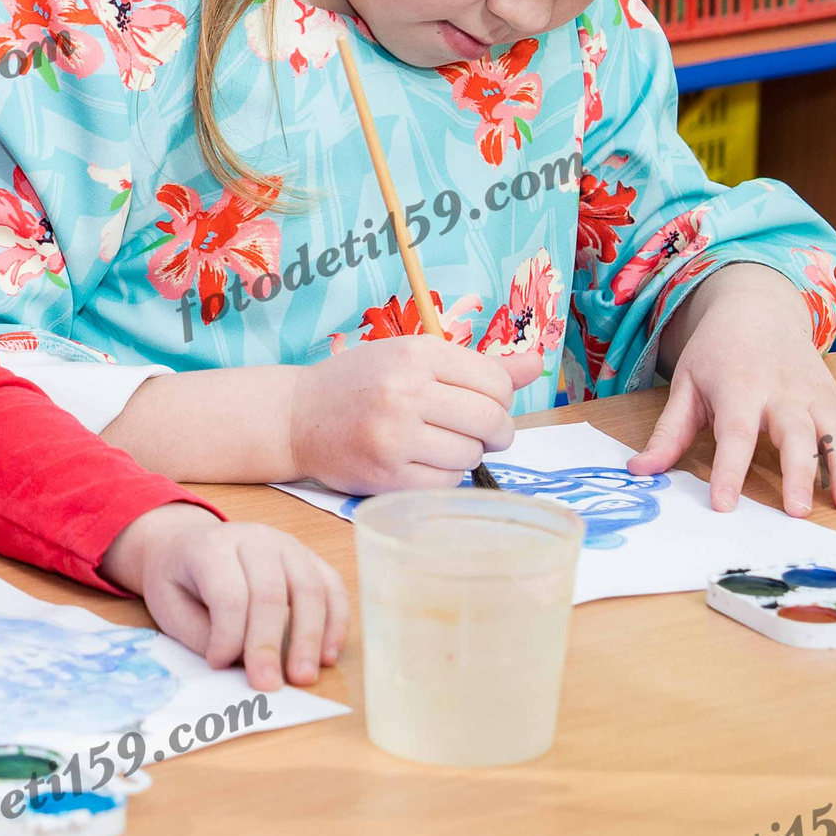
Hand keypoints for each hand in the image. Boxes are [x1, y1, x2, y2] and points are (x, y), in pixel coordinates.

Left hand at [100, 505, 346, 689]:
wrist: (187, 543)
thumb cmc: (179, 580)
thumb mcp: (170, 606)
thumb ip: (203, 634)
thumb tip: (242, 662)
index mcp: (211, 546)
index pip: (229, 594)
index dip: (227, 635)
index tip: (219, 665)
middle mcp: (254, 538)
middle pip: (270, 592)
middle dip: (269, 644)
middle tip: (267, 685)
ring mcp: (287, 544)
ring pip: (309, 588)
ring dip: (310, 637)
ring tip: (303, 677)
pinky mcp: (309, 557)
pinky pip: (332, 586)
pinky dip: (336, 621)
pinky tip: (327, 655)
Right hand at [285, 338, 529, 493]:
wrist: (297, 416)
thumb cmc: (361, 382)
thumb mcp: (413, 356)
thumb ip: (478, 364)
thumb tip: (537, 364)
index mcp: (416, 354)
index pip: (495, 382)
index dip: (500, 397)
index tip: (484, 402)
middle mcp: (405, 392)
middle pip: (490, 419)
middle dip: (496, 430)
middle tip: (480, 430)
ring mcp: (395, 437)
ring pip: (471, 454)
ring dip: (467, 452)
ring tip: (443, 442)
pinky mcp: (387, 476)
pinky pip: (447, 482)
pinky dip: (446, 475)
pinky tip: (424, 460)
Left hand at [630, 264, 835, 515]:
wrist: (757, 309)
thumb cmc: (717, 353)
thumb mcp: (686, 385)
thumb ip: (668, 432)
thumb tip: (638, 472)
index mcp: (739, 388)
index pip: (734, 433)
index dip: (729, 470)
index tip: (725, 505)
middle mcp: (782, 391)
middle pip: (793, 433)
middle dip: (799, 472)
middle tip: (799, 512)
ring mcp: (814, 395)